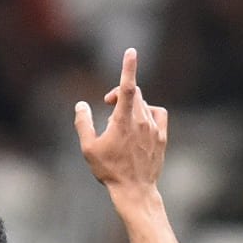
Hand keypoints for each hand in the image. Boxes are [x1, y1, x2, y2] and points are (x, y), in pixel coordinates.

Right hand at [73, 48, 167, 201]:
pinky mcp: (162, 137)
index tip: (131, 52)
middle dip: (120, 93)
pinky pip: (158, 114)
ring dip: (131, 105)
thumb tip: (81, 105)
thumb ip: (83, 123)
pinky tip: (140, 122)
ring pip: (144, 104)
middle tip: (107, 104)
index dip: (128, 67)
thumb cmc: (109, 170)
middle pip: (134, 94)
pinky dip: (148, 112)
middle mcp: (142, 121)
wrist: (134, 190)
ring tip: (120, 121)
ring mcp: (154, 128)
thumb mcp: (88, 148)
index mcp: (123, 121)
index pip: (127, 87)